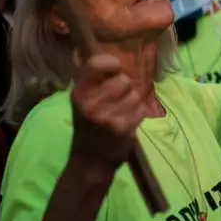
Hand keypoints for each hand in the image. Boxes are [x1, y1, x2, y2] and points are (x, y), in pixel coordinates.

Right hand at [69, 54, 142, 175]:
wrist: (90, 161)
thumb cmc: (89, 127)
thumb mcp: (83, 103)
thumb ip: (95, 82)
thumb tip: (118, 59)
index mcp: (79, 94)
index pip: (95, 64)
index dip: (111, 62)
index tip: (117, 67)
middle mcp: (90, 104)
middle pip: (123, 79)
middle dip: (127, 86)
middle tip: (121, 97)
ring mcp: (106, 117)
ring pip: (136, 94)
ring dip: (134, 101)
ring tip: (124, 110)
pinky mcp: (122, 128)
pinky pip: (141, 109)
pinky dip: (139, 114)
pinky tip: (129, 121)